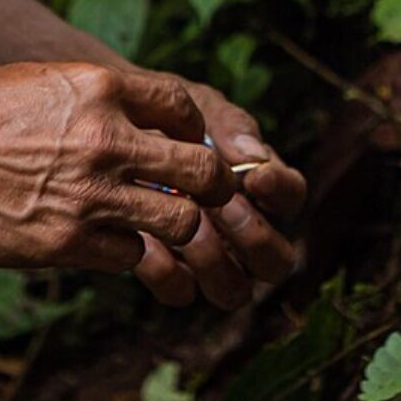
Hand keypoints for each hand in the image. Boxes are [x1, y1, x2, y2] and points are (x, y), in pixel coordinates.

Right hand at [0, 63, 234, 272]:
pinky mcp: (65, 243)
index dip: (195, 129)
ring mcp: (89, 194)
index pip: (183, 107)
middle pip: (203, 171)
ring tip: (162, 227)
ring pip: (180, 223)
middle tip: (205, 196)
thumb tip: (141, 123)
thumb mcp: (44, 82)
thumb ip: (98, 102)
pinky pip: (130, 255)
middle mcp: (105, 139)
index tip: (187, 143)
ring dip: (177, 227)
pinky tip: (106, 240)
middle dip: (213, 187)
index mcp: (100, 88)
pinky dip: (126, 251)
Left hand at [134, 80, 305, 310]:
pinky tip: (146, 241)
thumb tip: (253, 156)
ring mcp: (209, 258)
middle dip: (253, 235)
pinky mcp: (169, 273)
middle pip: (276, 260)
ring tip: (184, 223)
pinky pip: (180, 292)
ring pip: (233, 289)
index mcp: (258, 185)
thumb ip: (228, 126)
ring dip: (213, 259)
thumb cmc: (165, 118)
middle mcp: (242, 230)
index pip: (292, 196)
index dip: (282, 191)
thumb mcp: (197, 108)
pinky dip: (166, 272)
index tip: (255, 175)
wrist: (108, 135)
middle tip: (222, 206)